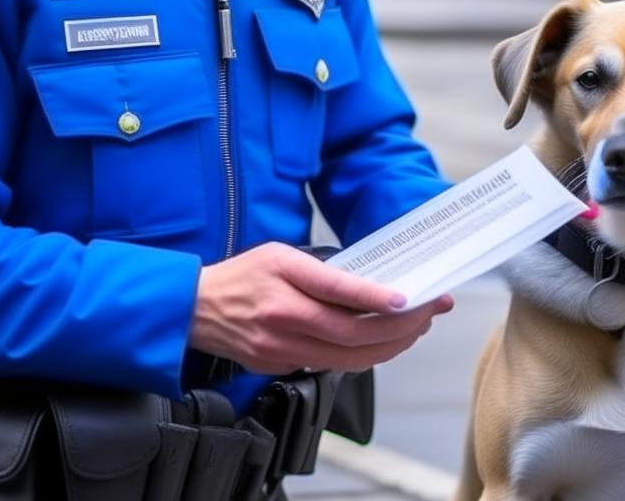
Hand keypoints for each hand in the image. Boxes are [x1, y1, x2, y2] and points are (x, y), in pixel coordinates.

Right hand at [190, 242, 453, 373]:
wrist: (195, 309)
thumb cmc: (242, 274)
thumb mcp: (280, 255)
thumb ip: (320, 271)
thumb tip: (367, 287)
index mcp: (285, 284)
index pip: (339, 293)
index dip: (376, 298)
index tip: (407, 299)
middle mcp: (285, 321)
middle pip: (354, 336)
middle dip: (401, 327)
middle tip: (429, 311)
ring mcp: (283, 350)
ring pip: (349, 359)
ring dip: (390, 346)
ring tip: (415, 328)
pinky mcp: (281, 367)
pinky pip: (332, 366)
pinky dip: (362, 356)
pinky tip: (381, 342)